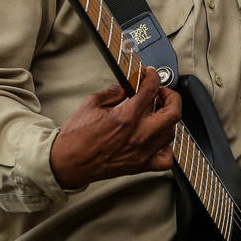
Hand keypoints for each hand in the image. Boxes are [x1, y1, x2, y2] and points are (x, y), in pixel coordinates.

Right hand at [48, 68, 180, 188]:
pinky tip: (158, 140)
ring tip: (158, 113)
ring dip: (168, 120)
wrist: (67, 164)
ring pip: (171, 133)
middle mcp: (138, 135)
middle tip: (162, 93)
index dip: (154, 77)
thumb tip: (126, 87)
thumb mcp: (91, 104)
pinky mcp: (140, 166)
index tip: (151, 75)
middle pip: (173, 112)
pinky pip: (166, 159)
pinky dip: (167, 148)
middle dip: (171, 97)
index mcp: (126, 117)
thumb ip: (113, 92)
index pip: (151, 90)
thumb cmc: (76, 138)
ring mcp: (142, 152)